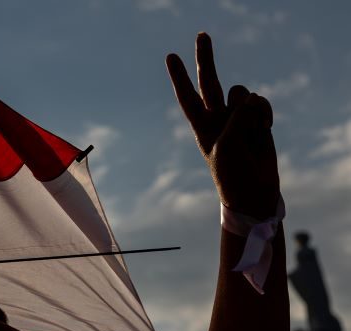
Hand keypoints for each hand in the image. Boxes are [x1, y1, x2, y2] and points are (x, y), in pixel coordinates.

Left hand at [166, 33, 279, 219]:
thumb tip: (250, 98)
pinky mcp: (257, 118)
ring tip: (249, 131)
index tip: (170, 56)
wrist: (253, 190)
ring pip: (242, 93)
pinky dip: (264, 113)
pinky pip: (260, 102)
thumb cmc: (232, 172)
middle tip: (201, 35)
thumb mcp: (227, 146)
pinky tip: (265, 128)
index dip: (179, 78)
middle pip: (209, 80)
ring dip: (248, 109)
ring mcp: (237, 116)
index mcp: (201, 126)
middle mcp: (217, 116)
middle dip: (205, 58)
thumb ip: (235, 118)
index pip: (187, 97)